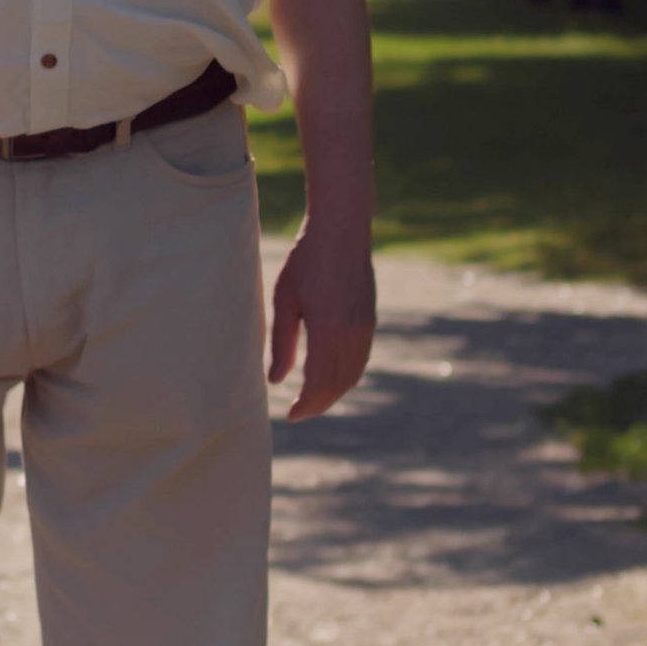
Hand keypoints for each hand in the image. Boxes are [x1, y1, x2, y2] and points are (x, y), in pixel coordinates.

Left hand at [267, 222, 376, 420]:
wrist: (341, 230)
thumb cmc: (305, 261)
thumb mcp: (285, 300)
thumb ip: (282, 344)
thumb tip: (276, 381)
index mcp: (328, 330)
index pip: (319, 383)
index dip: (306, 405)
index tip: (291, 415)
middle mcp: (352, 333)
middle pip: (338, 385)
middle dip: (319, 404)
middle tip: (299, 412)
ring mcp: (365, 327)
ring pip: (353, 374)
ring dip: (334, 392)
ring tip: (312, 398)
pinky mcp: (370, 320)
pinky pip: (360, 359)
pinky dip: (346, 376)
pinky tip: (330, 376)